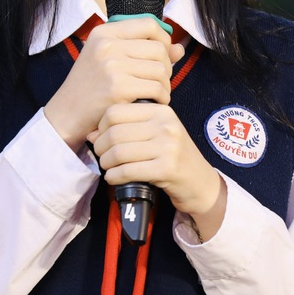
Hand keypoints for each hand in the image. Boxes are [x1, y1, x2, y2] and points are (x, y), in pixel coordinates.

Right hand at [43, 18, 183, 149]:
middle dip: (166, 66)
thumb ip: (144, 50)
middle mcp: (107, 44)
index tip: (162, 55)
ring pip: (162, 69)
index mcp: (104, 32)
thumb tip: (179, 48)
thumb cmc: (91, 86)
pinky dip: (161, 98)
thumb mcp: (110, 59)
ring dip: (165, 84)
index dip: (163, 39)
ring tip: (155, 93)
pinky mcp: (118, 88)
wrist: (66, 113)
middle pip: (159, 48)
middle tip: (158, 80)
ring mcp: (112, 65)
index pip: (149, 24)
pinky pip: (157, 89)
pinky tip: (151, 102)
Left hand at [89, 103, 226, 229]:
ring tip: (108, 168)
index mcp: (161, 111)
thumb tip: (92, 133)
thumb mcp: (157, 134)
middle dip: (101, 148)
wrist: (201, 183)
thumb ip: (128, 128)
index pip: (116, 112)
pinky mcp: (166, 169)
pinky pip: (127, 171)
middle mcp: (166, 125)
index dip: (101, 127)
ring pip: (119, 152)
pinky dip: (114, 177)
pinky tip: (114, 178)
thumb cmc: (174, 157)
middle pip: (114, 132)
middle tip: (102, 157)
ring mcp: (168, 147)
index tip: (101, 139)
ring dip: (106, 164)